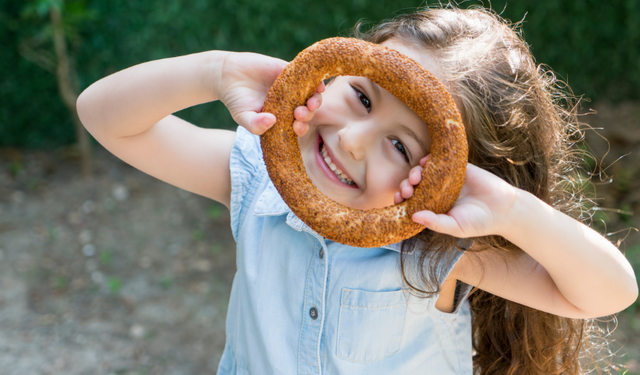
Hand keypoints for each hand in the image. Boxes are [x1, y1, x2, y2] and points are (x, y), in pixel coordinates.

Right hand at [216, 52, 323, 134]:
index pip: (297, 126)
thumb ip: (255, 125)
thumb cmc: (235, 100)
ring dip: (315, 100)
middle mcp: (289, 104)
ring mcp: (291, 88)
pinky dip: (315, 81)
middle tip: (299, 113)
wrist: (227, 75)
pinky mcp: (289, 71)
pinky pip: (306, 76)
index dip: (301, 128)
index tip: (297, 128)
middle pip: (307, 112)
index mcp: (281, 118)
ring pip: (311, 95)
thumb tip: (272, 121)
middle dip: (307, 115)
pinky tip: (318, 86)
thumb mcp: (243, 117)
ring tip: (310, 103)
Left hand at [396, 161, 518, 237]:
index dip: (402, 198)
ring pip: (423, 172)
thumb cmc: (479, 222)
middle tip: (407, 189)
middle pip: (414, 185)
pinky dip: (430, 159)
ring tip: (416, 177)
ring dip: (415, 172)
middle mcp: (437, 192)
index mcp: (434, 207)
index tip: (399, 198)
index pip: (412, 201)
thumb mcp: (455, 227)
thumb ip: (435, 223)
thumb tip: (413, 217)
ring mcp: (446, 179)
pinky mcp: (457, 167)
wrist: (505, 208)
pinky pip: (440, 160)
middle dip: (406, 185)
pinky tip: (425, 162)